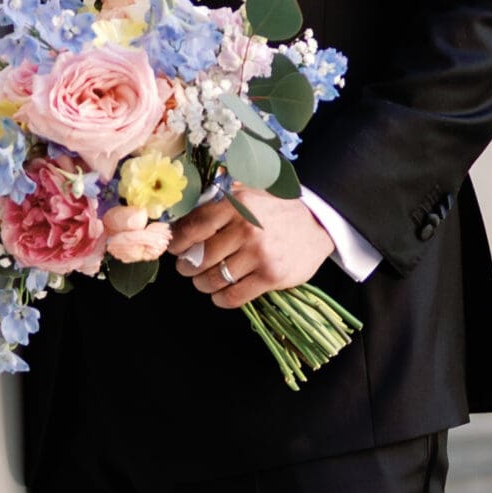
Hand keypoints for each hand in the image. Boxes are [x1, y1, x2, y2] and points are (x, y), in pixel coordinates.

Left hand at [174, 190, 332, 308]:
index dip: (177, 242)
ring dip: (202, 283)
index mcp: (237, 204)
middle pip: (199, 257)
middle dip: (188, 266)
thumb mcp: (248, 193)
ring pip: (213, 279)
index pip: (193, 227)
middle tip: (188, 267)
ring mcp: (259, 254)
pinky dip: (221, 299)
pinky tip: (220, 294)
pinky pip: (233, 296)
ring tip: (204, 280)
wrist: (318, 224)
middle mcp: (247, 228)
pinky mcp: (271, 276)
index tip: (173, 249)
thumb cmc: (275, 210)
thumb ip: (217, 200)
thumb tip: (180, 214)